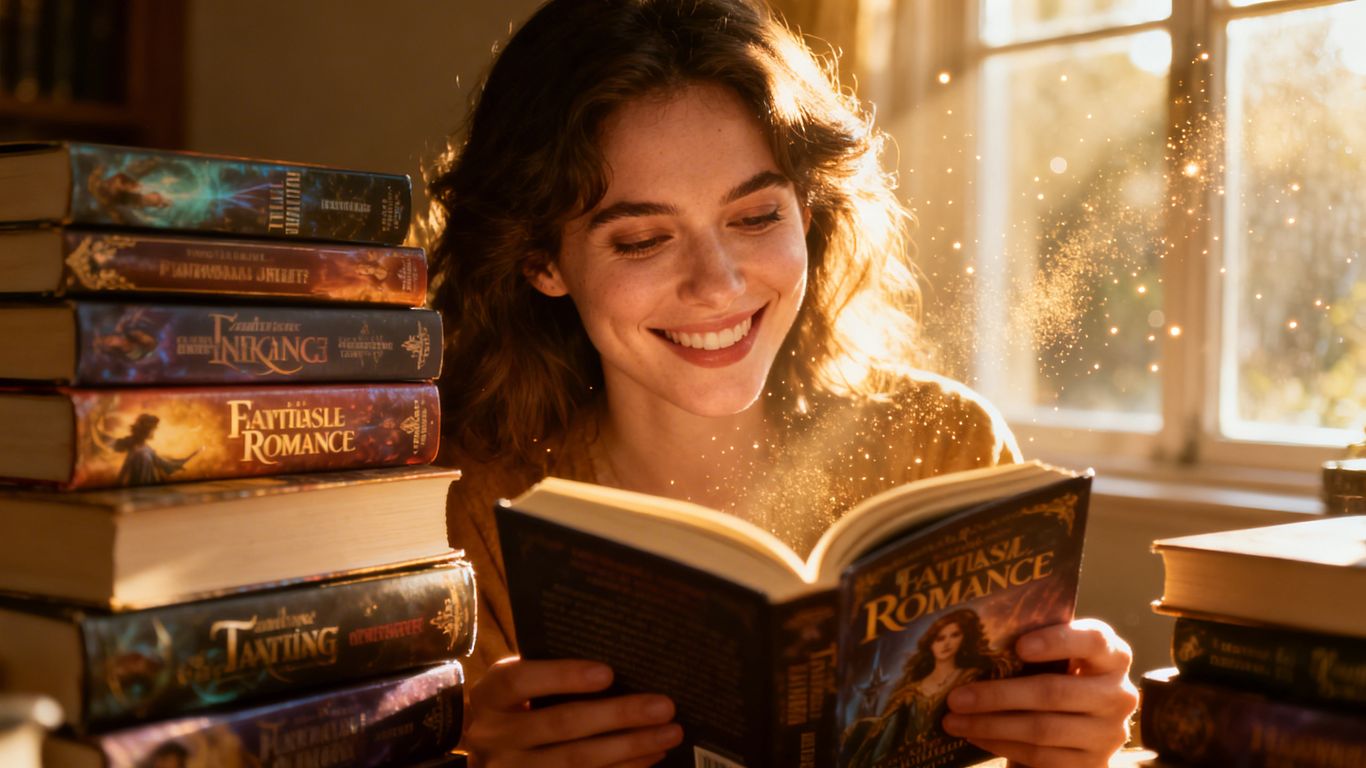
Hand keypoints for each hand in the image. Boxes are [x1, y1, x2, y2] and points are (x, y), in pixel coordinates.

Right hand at [463, 656, 682, 766]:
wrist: (483, 757)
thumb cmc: (512, 708)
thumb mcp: (514, 686)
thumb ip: (547, 673)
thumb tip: (617, 658)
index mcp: (490, 696)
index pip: (521, 682)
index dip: (563, 676)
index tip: (608, 673)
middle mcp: (495, 736)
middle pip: (560, 723)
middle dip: (618, 715)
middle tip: (664, 706)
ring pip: (577, 761)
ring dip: (630, 748)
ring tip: (669, 733)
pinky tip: (651, 757)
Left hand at [941, 619, 1138, 767]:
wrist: (1082, 732)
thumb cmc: (1059, 679)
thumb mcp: (1057, 660)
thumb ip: (1034, 648)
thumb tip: (977, 642)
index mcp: (1113, 656)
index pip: (1095, 640)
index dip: (1057, 641)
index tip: (1019, 645)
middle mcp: (1119, 694)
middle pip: (1054, 692)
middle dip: (998, 695)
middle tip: (956, 697)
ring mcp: (1109, 733)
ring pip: (1041, 729)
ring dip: (990, 725)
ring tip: (953, 720)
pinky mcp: (1092, 764)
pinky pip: (1039, 755)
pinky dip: (1000, 744)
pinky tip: (974, 736)